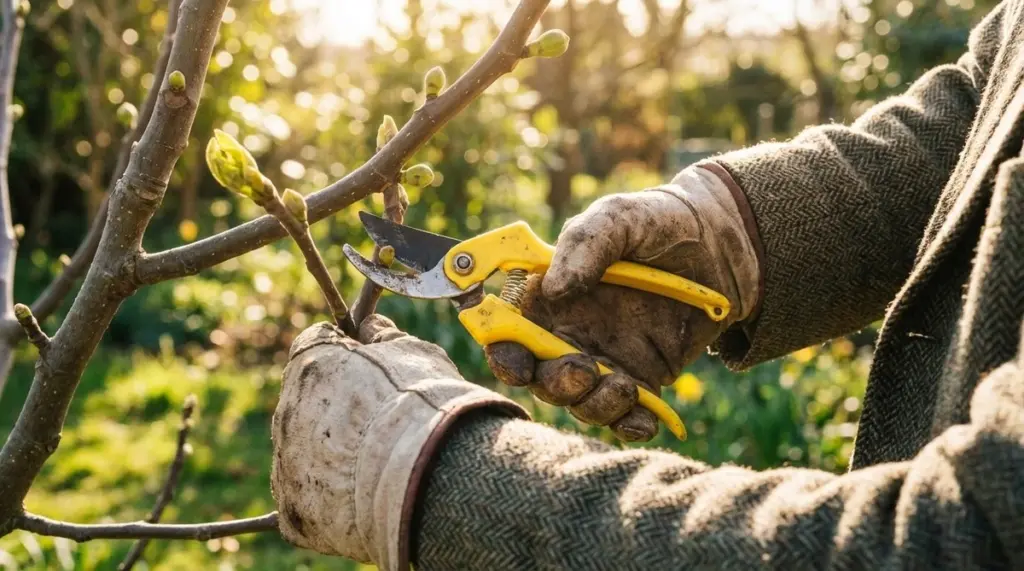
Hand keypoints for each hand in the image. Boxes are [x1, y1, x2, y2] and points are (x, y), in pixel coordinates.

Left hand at [271, 316, 526, 568]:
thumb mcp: (414, 353)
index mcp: (310, 364)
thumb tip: (369, 324)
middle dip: (336, 407)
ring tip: (380, 466)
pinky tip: (359, 501)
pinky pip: (303, 502)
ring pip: (304, 452)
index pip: (313, 344)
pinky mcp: (293, 514)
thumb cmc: (426, 407)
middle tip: (380, 423)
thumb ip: (383, 335)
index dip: (342, 352)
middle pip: (307, 402)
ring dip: (331, 455)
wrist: (432, 478)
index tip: (366, 364)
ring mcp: (286, 466)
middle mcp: (286, 411)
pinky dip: (326, 503)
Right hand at [485, 166, 760, 441]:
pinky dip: (630, 424)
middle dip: (553, 386)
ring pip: (580, 403)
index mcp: (550, 295)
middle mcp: (570, 332)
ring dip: (592, 406)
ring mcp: (606, 358)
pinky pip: (626, 414)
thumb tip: (555, 289)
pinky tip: (644, 418)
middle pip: (540, 377)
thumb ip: (585, 245)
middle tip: (582, 371)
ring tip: (624, 387)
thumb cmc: (658, 222)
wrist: (723, 246)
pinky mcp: (643, 377)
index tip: (516, 363)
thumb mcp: (619, 218)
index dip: (504, 352)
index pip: (509, 331)